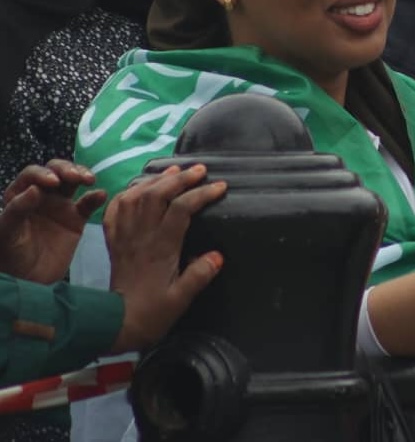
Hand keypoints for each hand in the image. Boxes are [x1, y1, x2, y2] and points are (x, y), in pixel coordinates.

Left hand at [0, 160, 104, 283]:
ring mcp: (60, 206)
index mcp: (20, 196)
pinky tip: (101, 195)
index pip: (32, 175)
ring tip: (89, 180)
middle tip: (76, 177)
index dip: (43, 173)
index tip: (53, 182)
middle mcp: (41, 196)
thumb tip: (36, 189)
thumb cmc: (11, 256)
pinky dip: (95, 197)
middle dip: (66, 169)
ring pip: (73, 182)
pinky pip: (88, 204)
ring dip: (81, 175)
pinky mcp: (76, 219)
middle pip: (55, 172)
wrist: (29, 282)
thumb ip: (17, 209)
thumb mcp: (8, 232)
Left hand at [105, 165, 226, 352]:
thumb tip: (218, 254)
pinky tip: (138, 188)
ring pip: (135, 197)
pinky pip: (114, 210)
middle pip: (156, 195)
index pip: (181, 209)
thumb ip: (199, 275)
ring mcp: (124, 236)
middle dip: (179, 178)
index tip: (220, 186)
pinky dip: (126, 193)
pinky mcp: (113, 241)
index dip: (201, 194)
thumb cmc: (153, 313)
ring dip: (154, 180)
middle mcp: (140, 236)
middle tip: (199, 170)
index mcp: (160, 248)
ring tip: (173, 170)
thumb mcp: (181, 299)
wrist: (116, 325)